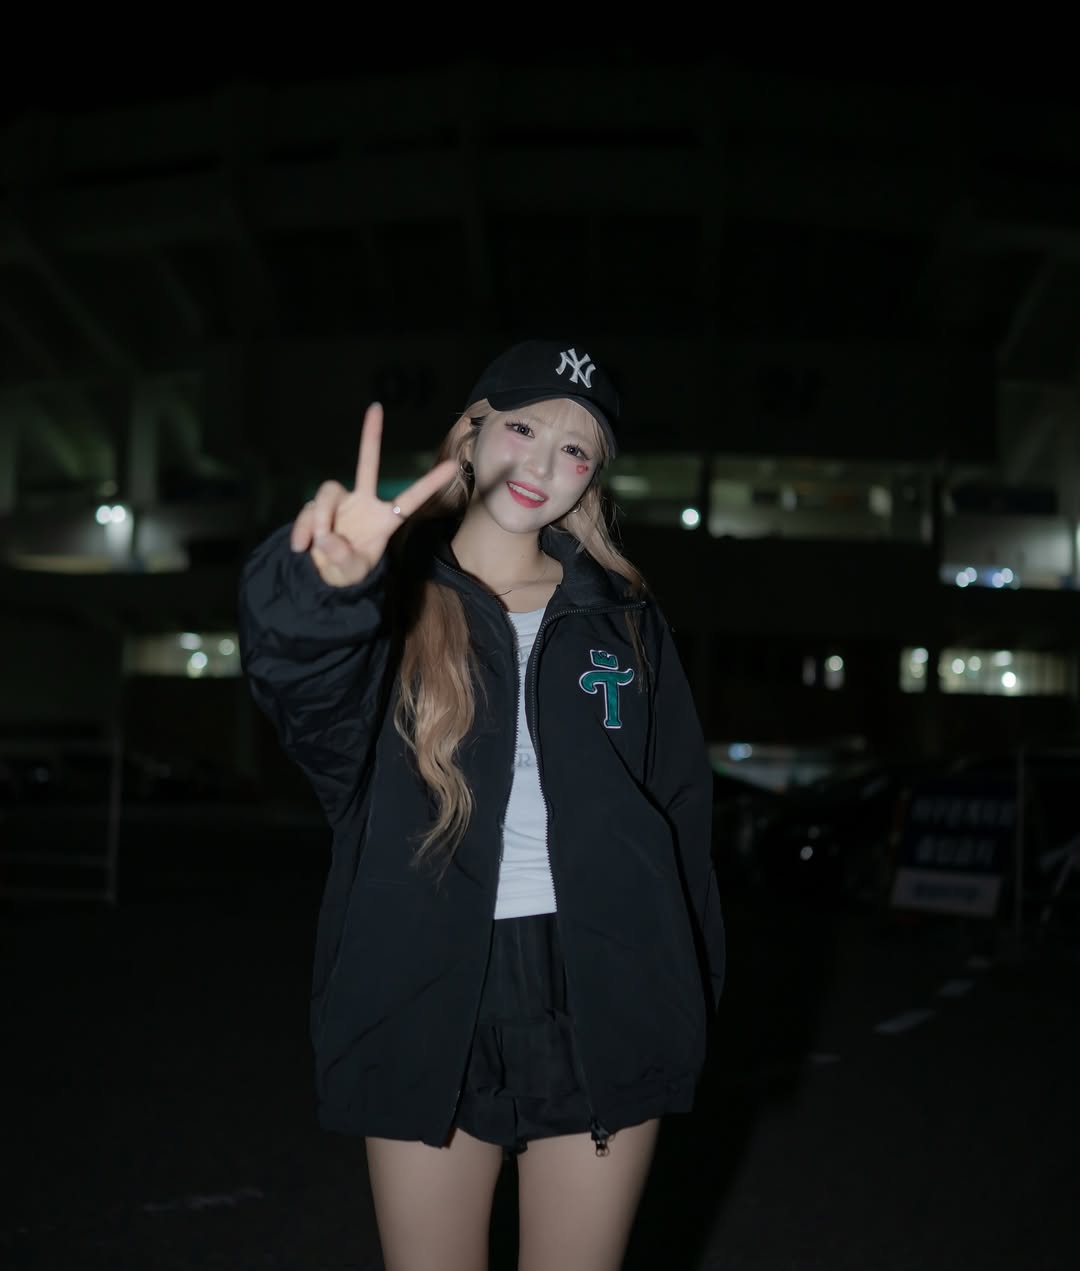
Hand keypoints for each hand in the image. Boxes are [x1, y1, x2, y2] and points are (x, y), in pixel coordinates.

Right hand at [289, 403, 456, 587]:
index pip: (410, 499)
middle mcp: (363, 503)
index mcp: (384, 519)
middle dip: (370, 436)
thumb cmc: (348, 571)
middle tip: (376, 408)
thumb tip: (326, 538)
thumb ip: (343, 558)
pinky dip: (303, 529)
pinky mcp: (317, 507)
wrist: (322, 576)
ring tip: (317, 545)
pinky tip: (302, 547)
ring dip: (320, 519)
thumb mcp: (351, 572)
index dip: (430, 484)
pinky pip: (308, 512)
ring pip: (326, 494)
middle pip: (366, 465)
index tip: (453, 466)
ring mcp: (339, 502)